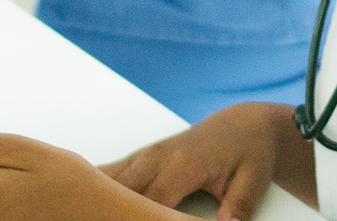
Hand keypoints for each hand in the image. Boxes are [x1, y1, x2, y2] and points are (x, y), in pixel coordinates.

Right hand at [104, 103, 314, 219]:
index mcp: (183, 163)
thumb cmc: (249, 151)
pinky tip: (86, 199)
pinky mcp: (142, 157)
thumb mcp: (253, 179)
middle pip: (122, 192)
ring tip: (84, 212)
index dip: (139, 220)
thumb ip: (238, 205)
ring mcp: (146, 155)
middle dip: (112, 212)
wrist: (246, 125)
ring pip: (109, 180)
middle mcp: (158, 156)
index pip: (152, 201)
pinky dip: (98, 185)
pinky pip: (110, 173)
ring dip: (100, 199)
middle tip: (95, 219)